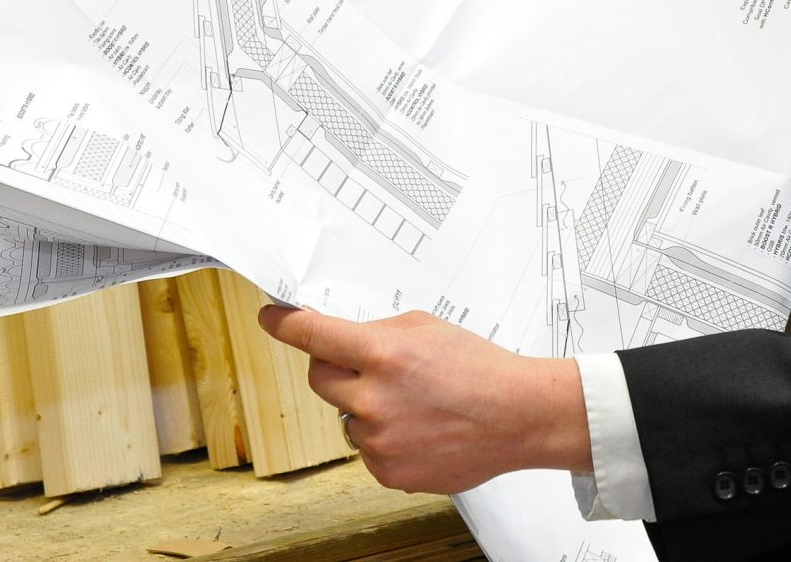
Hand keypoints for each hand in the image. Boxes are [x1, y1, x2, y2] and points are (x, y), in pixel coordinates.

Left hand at [258, 305, 591, 492]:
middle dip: (335, 367)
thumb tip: (343, 339)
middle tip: (368, 366)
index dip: (284, 324)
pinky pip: (367, 449)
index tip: (271, 318)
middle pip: (319, 378)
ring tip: (414, 403)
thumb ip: (379, 332)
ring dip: (366, 407)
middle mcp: (373, 400)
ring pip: (346, 416)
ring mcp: (379, 441)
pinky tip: (419, 428)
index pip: (313, 336)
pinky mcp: (388, 472)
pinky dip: (385, 438)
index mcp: (382, 355)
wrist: (518, 416)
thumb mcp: (427, 328)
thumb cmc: (480, 369)